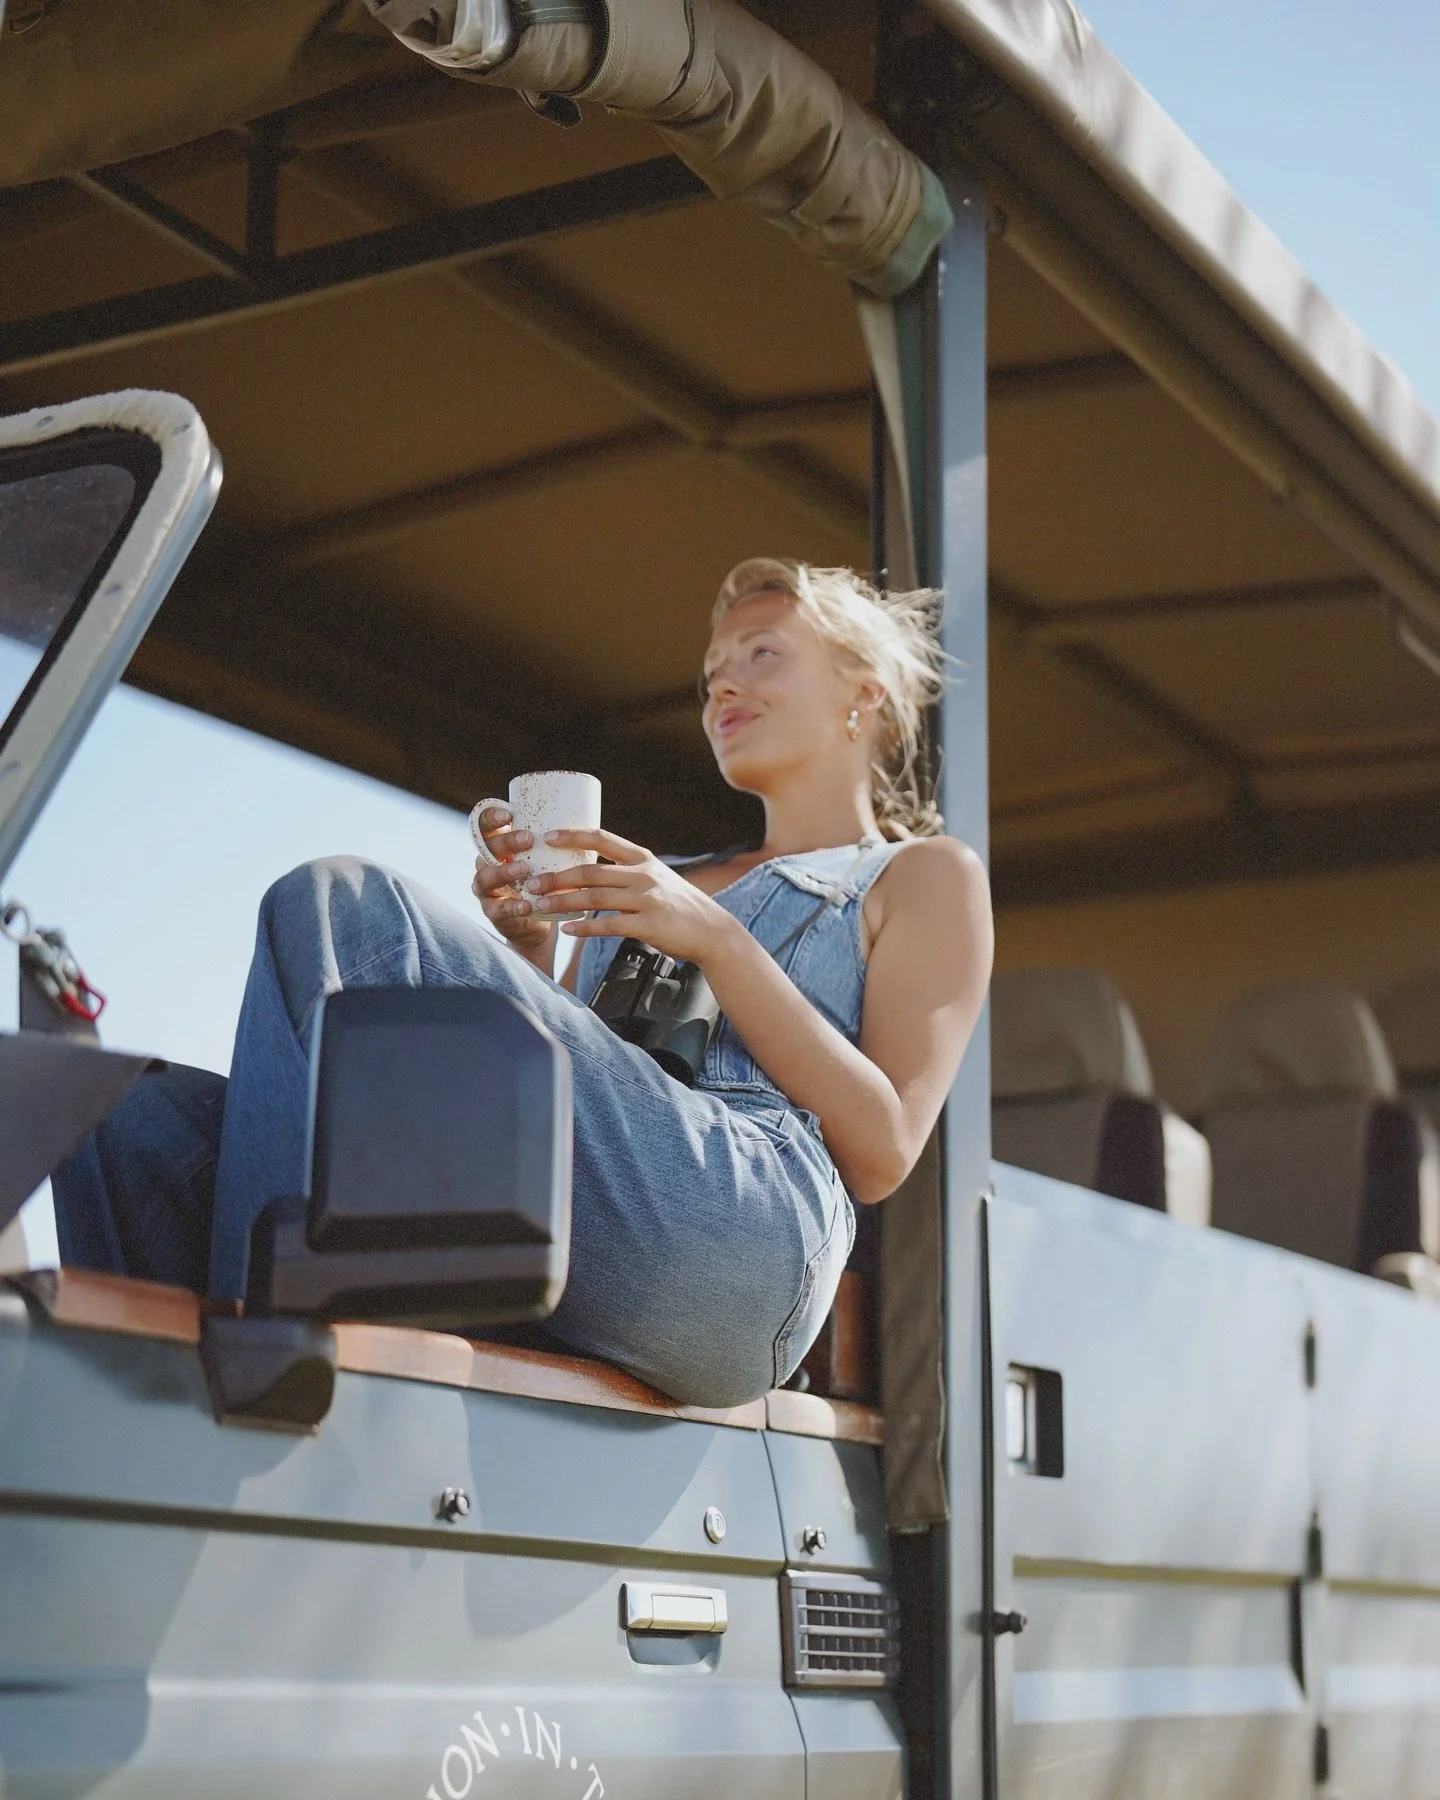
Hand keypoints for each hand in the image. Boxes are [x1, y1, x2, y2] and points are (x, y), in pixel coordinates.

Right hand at [470, 805, 555, 966]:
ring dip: (504, 872)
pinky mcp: (494, 913)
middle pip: (486, 848)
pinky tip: (527, 905)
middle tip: (528, 839)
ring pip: (485, 878)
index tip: (509, 814)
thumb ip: (552, 842)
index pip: (484, 824)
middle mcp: (486, 864)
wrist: (537, 923)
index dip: (491, 816)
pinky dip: (514, 907)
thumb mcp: (544, 859)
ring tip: (524, 869)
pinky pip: (499, 909)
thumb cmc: (542, 880)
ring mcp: (487, 890)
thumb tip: (586, 815)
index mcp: (497, 845)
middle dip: (506, 841)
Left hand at [526, 828, 734, 964]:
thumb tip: (588, 870)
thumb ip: (627, 872)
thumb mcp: (656, 877)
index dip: (572, 835)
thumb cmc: (678, 905)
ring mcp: (647, 899)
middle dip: (557, 877)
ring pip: (594, 898)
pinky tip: (568, 930)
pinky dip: (585, 927)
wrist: (711, 931)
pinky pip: (609, 925)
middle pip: (591, 871)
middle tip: (532, 882)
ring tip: (539, 906)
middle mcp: (643, 875)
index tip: (547, 836)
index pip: (602, 838)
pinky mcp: (648, 925)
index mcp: (642, 858)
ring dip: (562, 902)